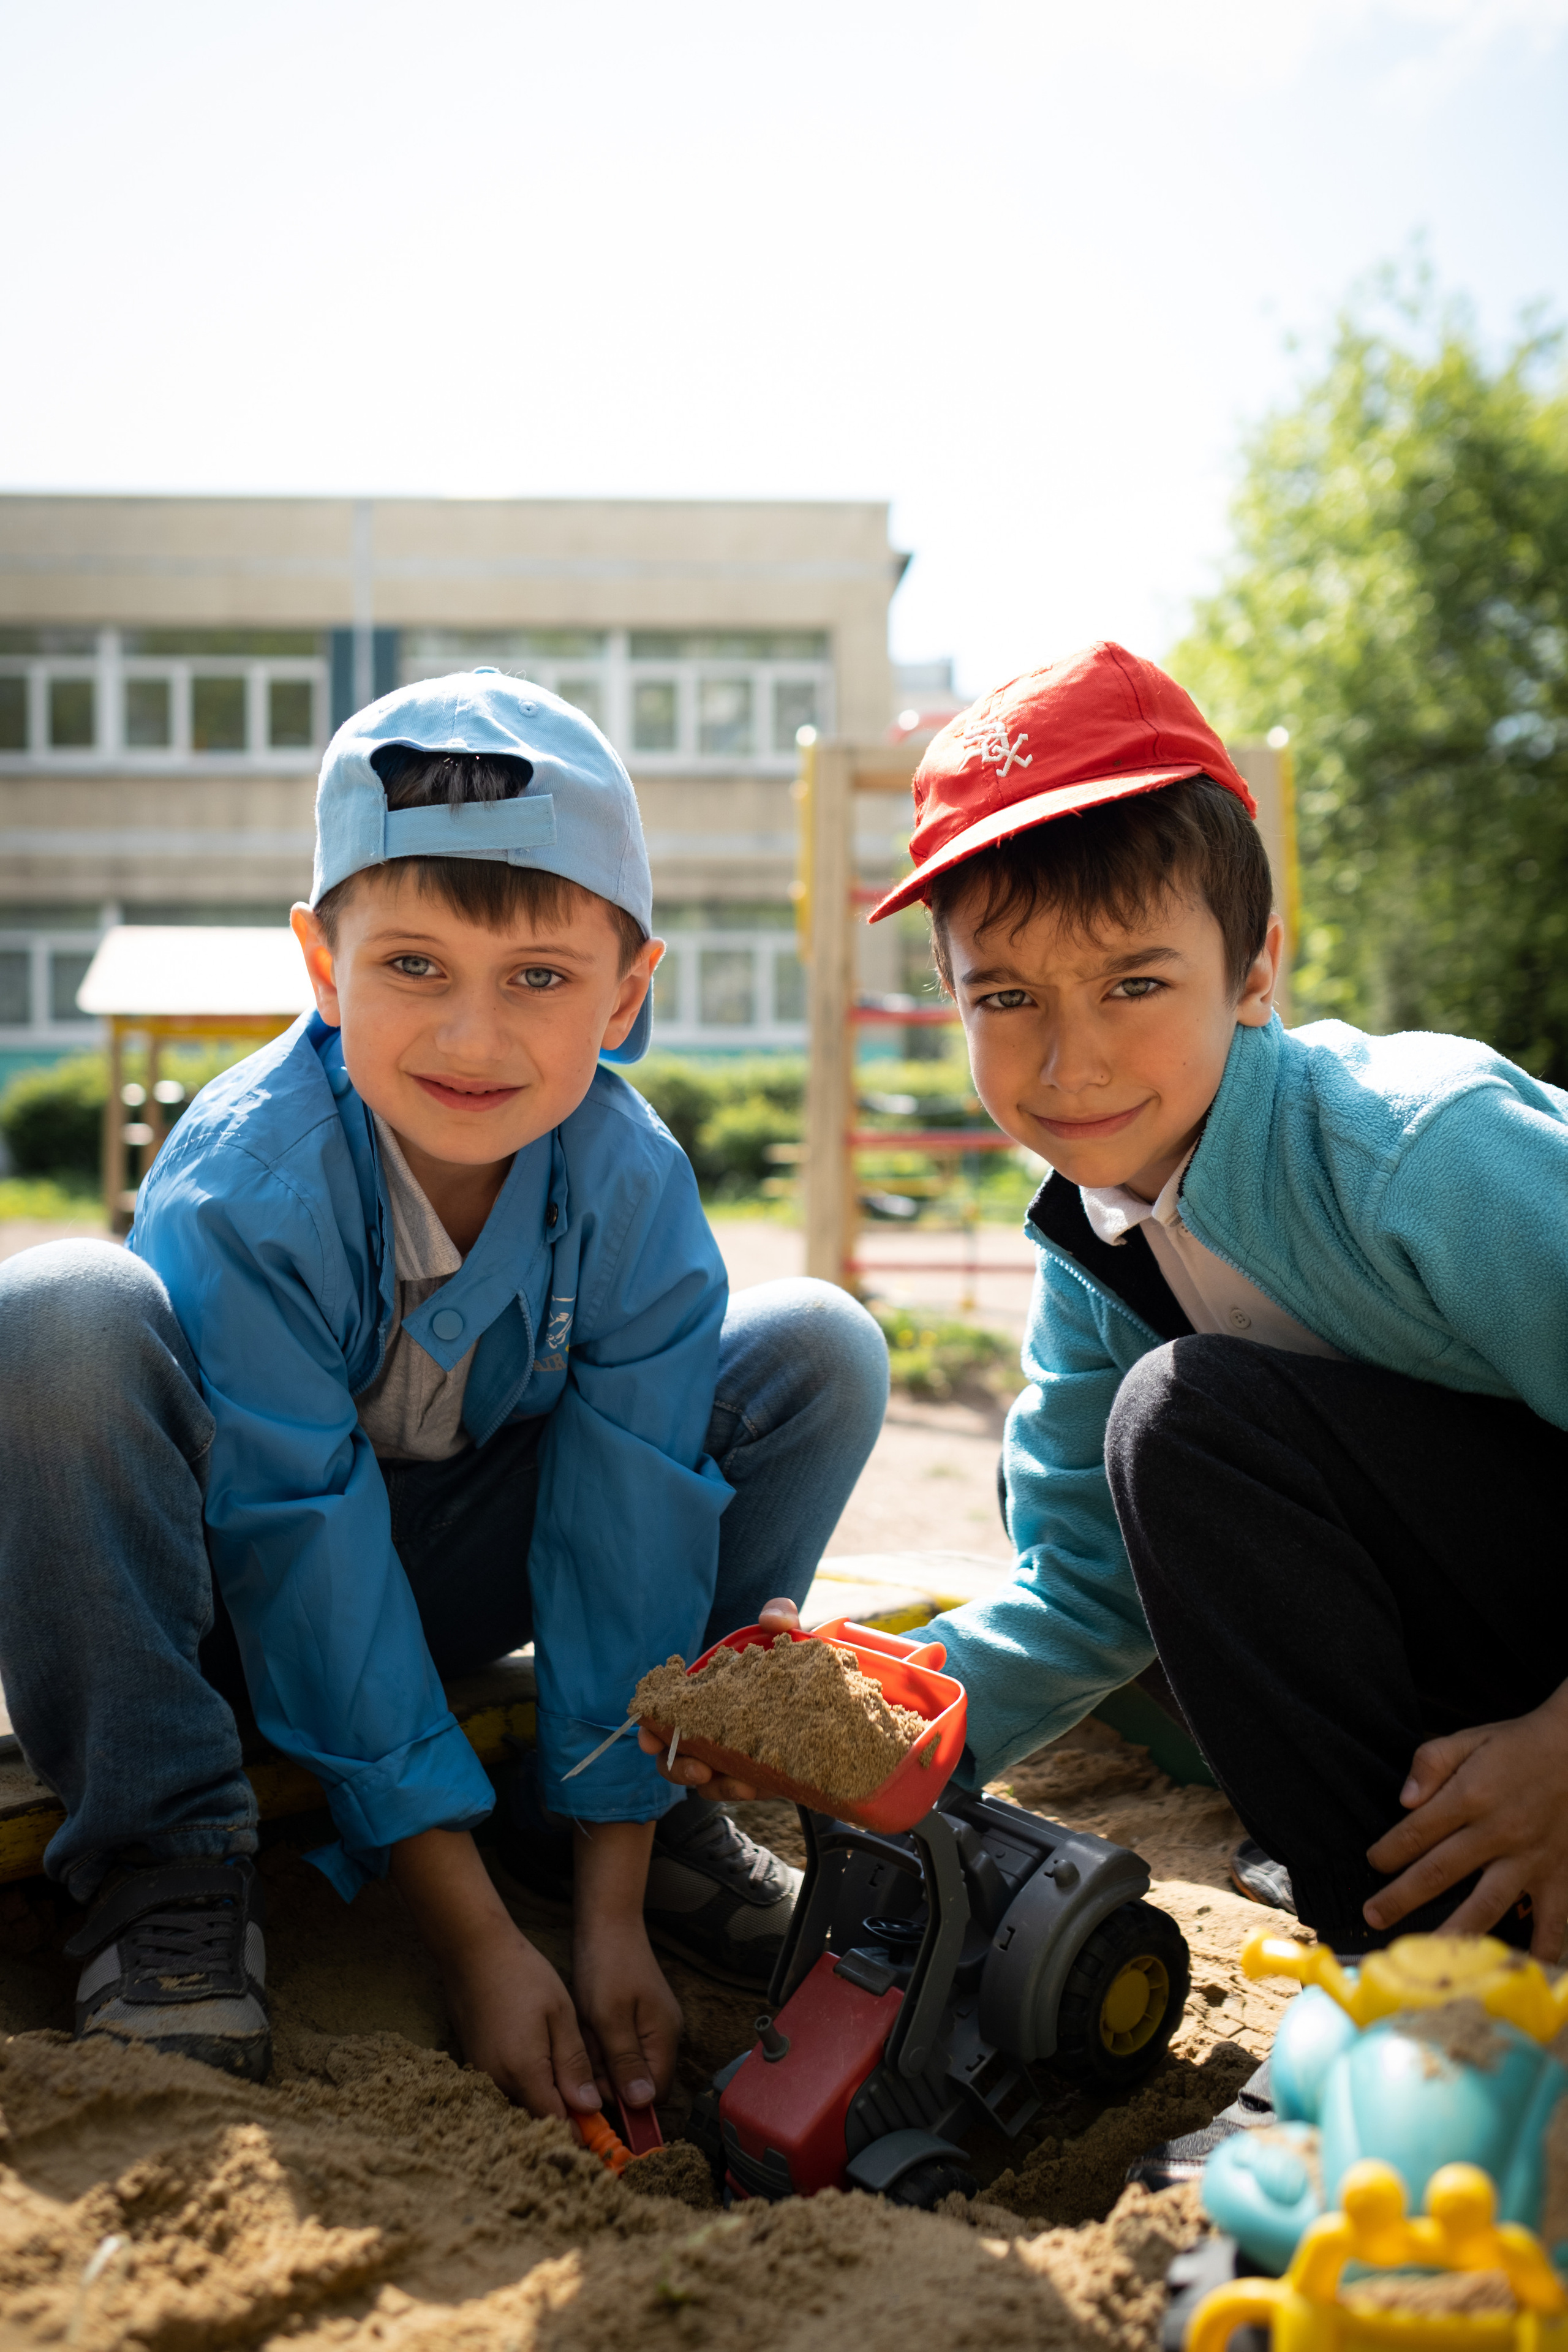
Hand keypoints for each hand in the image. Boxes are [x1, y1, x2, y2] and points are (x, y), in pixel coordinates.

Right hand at [390, 1826, 600, 2118]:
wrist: (472, 1952)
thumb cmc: (522, 1976)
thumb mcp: (561, 2015)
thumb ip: (574, 2065)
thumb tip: (589, 2108)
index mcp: (523, 2073)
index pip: (556, 2123)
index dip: (582, 2128)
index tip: (602, 2126)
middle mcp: (497, 2083)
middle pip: (536, 2119)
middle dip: (563, 2118)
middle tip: (589, 2102)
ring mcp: (482, 2075)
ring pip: (520, 2105)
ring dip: (544, 2101)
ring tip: (567, 2080)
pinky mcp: (475, 2064)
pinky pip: (504, 2089)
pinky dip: (525, 2087)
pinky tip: (540, 2064)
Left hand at [572, 1819, 680, 2108]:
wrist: (607, 1922)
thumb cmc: (607, 1966)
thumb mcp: (610, 2018)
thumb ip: (625, 2061)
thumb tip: (641, 2103)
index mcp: (663, 2037)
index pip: (654, 2094)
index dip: (625, 2100)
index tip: (594, 2087)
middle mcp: (662, 2035)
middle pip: (638, 2081)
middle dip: (608, 2077)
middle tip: (585, 2054)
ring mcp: (650, 2024)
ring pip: (624, 2064)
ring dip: (601, 2059)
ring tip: (585, 2035)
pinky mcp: (635, 2015)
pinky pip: (618, 2045)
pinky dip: (600, 2043)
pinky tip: (587, 2027)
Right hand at [635, 1594, 799, 1799]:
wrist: (828, 1691)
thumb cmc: (792, 1658)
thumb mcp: (787, 1634)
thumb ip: (779, 1615)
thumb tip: (773, 1620)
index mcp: (705, 1695)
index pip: (665, 1715)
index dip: (651, 1729)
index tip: (648, 1738)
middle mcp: (711, 1728)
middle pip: (677, 1757)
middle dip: (679, 1768)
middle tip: (699, 1770)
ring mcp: (732, 1754)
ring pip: (706, 1781)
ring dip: (716, 1786)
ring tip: (740, 1784)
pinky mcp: (757, 1772)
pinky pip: (740, 1788)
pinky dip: (742, 1789)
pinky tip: (757, 1785)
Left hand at [1364, 1685, 1567, 1958]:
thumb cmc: (1517, 1747)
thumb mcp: (1469, 1739)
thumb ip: (1431, 1763)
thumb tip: (1404, 1801)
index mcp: (1471, 1796)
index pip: (1417, 1832)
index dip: (1389, 1851)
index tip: (1373, 1863)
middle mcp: (1498, 1833)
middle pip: (1439, 1873)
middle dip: (1401, 1898)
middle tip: (1373, 1917)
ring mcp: (1531, 1859)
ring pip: (1486, 1906)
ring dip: (1452, 1933)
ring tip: (1426, 1955)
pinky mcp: (1560, 1877)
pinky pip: (1550, 1923)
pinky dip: (1538, 1950)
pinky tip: (1516, 1971)